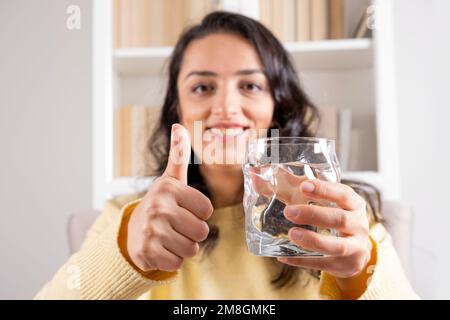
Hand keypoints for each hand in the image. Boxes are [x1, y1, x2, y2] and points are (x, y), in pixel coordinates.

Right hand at [127, 124, 212, 271]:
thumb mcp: (171, 179)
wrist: (132, 231)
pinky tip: (162, 249)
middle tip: (177, 225)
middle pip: (201, 231)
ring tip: (170, 237)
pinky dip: (172, 260)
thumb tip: (178, 125)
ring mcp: (151, 231)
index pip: (207, 209)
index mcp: (168, 188)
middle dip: (193, 232)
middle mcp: (158, 207)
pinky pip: (178, 263)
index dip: (199, 212)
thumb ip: (178, 154)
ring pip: (191, 249)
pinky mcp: (147, 253)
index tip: (185, 209)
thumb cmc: (161, 204)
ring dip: (184, 247)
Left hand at [277, 179, 371, 280]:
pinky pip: (323, 264)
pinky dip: (302, 260)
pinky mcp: (345, 265)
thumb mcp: (321, 202)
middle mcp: (358, 225)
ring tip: (291, 234)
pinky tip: (283, 255)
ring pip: (336, 245)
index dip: (324, 190)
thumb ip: (289, 188)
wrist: (356, 251)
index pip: (343, 194)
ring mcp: (355, 247)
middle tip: (289, 211)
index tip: (304, 185)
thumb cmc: (332, 217)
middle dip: (313, 214)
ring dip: (312, 240)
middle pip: (339, 219)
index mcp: (353, 204)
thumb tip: (255, 176)